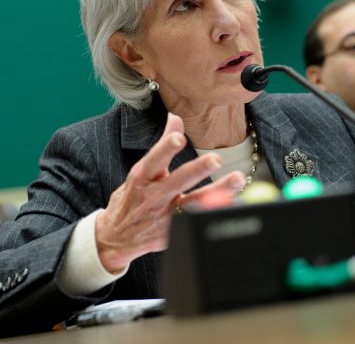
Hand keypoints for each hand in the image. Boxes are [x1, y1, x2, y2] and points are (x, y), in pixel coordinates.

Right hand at [95, 113, 245, 272]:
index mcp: (143, 177)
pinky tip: (232, 204)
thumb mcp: (142, 171)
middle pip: (178, 180)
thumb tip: (175, 117)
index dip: (166, 148)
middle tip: (216, 158)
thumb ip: (163, 145)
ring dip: (218, 191)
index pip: (154, 159)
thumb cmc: (133, 197)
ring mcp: (164, 216)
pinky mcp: (173, 234)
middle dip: (198, 169)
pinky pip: (198, 222)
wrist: (116, 237)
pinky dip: (216, 212)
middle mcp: (154, 196)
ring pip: (194, 202)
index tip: (179, 138)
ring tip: (237, 178)